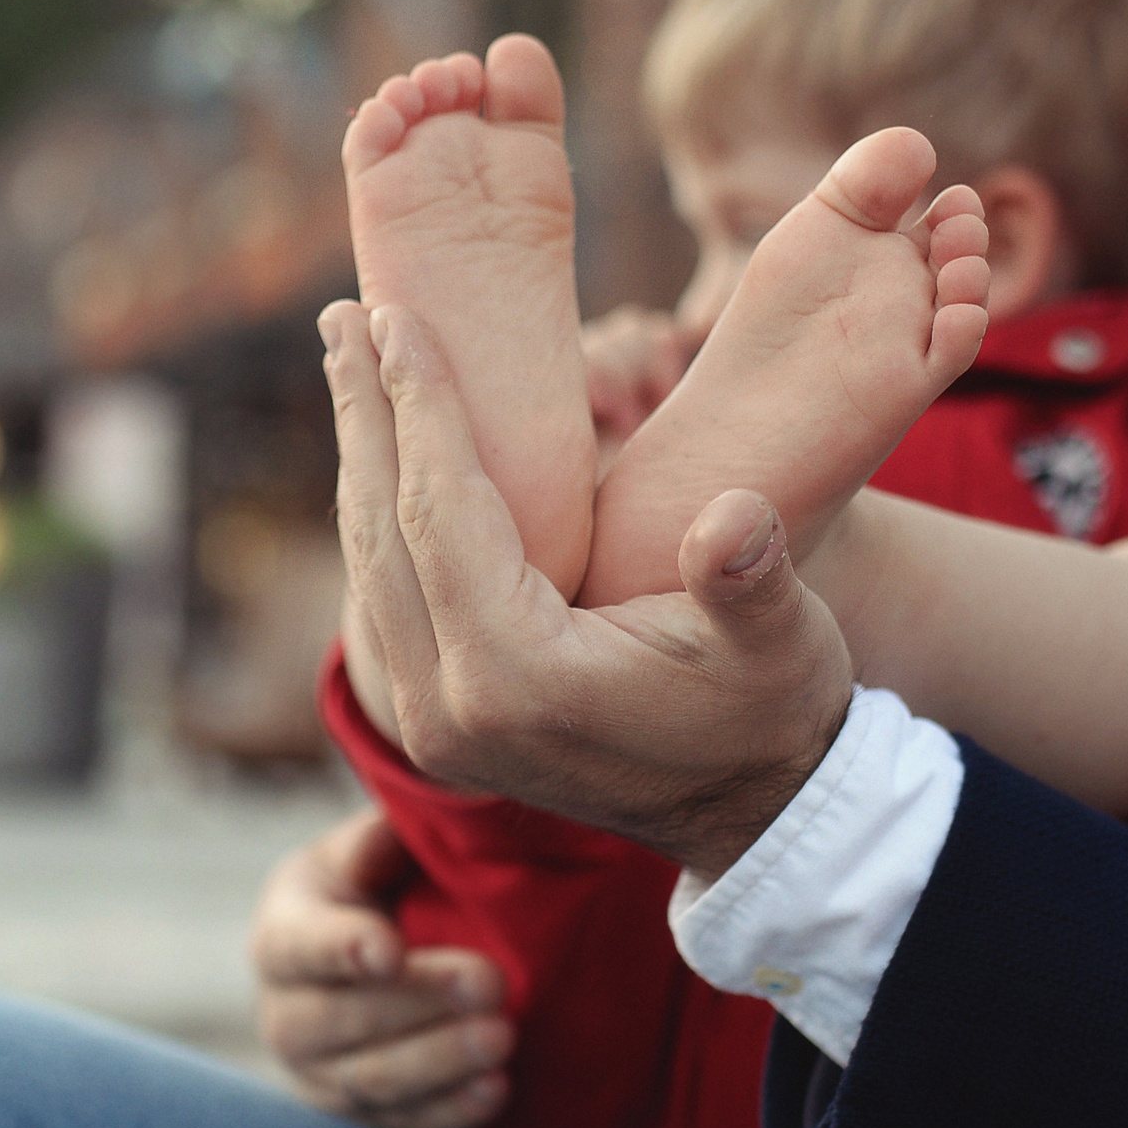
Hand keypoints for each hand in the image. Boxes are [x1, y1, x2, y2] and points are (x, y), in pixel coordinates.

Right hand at [248, 808, 514, 1127]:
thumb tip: (388, 834)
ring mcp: (323, 1076)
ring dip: (440, 1061)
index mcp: (284, 935)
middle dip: (416, 1004)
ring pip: (371, 1080)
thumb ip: (378, 840)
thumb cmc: (386, 888)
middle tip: (489, 982)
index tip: (388, 948)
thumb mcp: (374, 851)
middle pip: (335, 1021)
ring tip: (502, 1038)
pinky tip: (496, 1089)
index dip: (339, 949)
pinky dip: (450, 1111)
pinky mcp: (367, 1119)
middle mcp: (287, 1014)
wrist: (392, 961)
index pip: (298, 946)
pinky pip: (404, 1124)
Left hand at [322, 299, 853, 877]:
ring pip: (372, 565)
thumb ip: (752, 577)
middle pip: (381, 532)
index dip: (420, 406)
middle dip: (365, 415)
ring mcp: (436, 725)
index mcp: (518, 680)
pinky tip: (385, 457)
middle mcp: (451, 711)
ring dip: (362, 460)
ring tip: (351, 363)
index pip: (442, 512)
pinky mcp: (442, 724)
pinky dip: (383, 518)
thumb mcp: (783, 641)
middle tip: (344, 314)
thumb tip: (735, 518)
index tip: (396, 317)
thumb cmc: (774, 710)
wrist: (758, 812)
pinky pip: (389, 598)